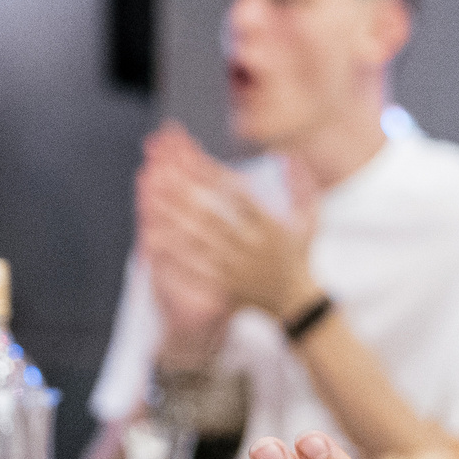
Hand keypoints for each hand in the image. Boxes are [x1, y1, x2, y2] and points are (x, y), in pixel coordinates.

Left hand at [137, 126, 318, 318]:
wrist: (298, 303)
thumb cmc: (301, 255)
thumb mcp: (310, 219)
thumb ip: (302, 187)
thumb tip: (292, 154)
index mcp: (271, 228)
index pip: (238, 196)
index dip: (213, 175)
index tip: (189, 155)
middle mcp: (252, 248)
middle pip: (212, 218)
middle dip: (185, 195)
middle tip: (159, 172)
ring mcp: (237, 270)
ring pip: (199, 244)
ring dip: (173, 222)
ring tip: (149, 201)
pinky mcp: (224, 289)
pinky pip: (194, 272)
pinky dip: (172, 257)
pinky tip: (150, 242)